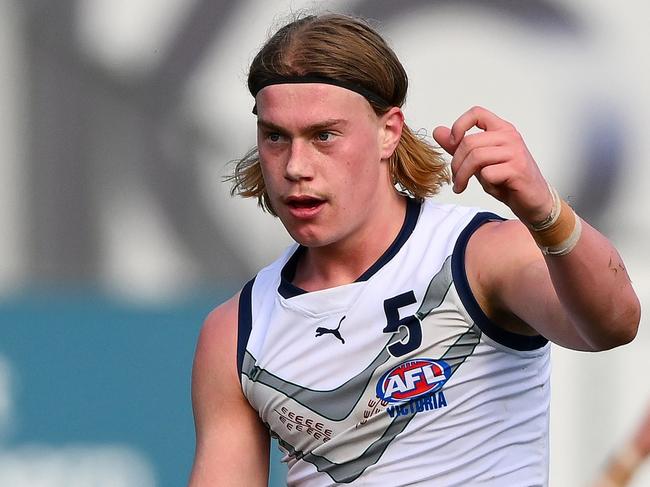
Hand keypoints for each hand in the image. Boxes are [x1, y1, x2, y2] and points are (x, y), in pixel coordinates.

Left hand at [433, 106, 552, 224]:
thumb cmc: (507, 179)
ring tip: (461, 186)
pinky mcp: (518, 169)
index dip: (459, 125)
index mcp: (501, 129)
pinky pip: (488, 173)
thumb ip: (459, 147)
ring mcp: (515, 152)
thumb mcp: (479, 162)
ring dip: (463, 176)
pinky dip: (485, 184)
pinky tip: (492, 188)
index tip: (452, 144)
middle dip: (456, 164)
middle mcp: (509, 136)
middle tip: (455, 179)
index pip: (477, 113)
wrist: (532, 200)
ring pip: (476, 157)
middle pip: (469, 142)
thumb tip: (438, 131)